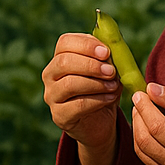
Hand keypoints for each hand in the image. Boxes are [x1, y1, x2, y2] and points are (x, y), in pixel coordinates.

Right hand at [42, 33, 121, 153]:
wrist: (100, 121)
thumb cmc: (103, 89)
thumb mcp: (108, 70)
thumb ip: (109, 57)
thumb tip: (115, 46)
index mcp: (60, 57)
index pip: (65, 43)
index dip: (86, 45)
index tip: (106, 52)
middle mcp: (50, 74)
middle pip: (64, 62)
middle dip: (91, 65)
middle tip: (111, 71)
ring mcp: (52, 96)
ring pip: (69, 84)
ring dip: (96, 84)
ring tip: (114, 85)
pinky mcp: (59, 115)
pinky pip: (77, 105)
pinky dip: (98, 100)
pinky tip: (111, 98)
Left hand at [131, 83, 164, 164]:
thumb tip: (151, 89)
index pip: (157, 127)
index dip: (144, 108)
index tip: (140, 93)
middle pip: (145, 141)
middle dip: (137, 118)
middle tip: (139, 102)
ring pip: (142, 153)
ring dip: (137, 131)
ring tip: (142, 114)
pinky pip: (148, 163)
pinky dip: (144, 145)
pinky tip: (149, 131)